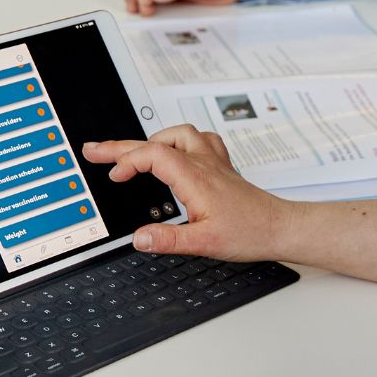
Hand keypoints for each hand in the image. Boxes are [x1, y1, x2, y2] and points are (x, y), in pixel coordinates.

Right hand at [83, 124, 289, 259]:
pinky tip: (175, 151)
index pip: (152, 154)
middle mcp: (203, 163)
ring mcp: (213, 163)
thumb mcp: (205, 243)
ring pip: (179, 134)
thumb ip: (168, 240)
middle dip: (122, 145)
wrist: (280, 227)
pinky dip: (179, 141)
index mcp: (195, 178)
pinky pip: (199, 140)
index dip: (127, 161)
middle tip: (96, 150)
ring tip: (134, 153)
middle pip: (156, 142)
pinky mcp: (221, 168)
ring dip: (153, 139)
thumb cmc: (250, 232)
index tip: (114, 177)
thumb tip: (139, 238)